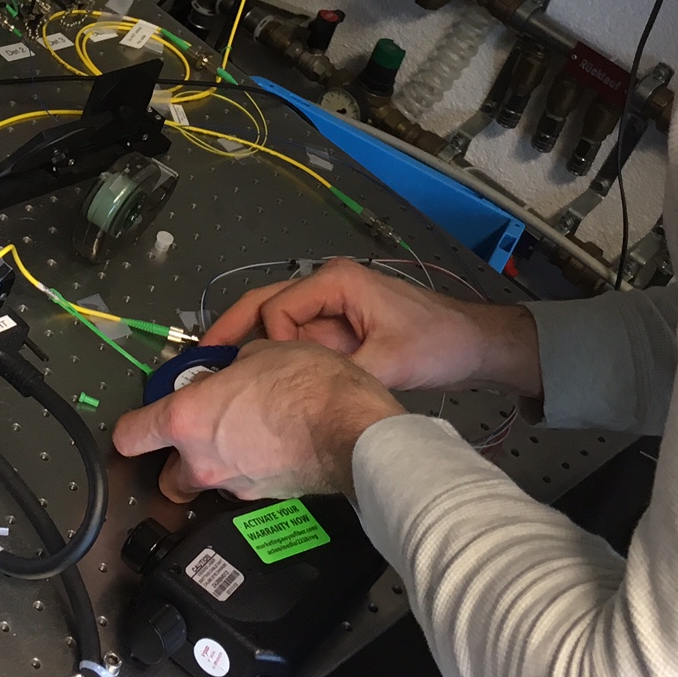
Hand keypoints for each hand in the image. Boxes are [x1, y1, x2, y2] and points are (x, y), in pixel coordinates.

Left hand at [111, 339, 403, 502]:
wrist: (351, 427)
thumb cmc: (304, 384)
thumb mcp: (259, 352)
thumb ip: (231, 368)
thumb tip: (233, 371)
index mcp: (187, 419)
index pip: (131, 436)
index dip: (131, 428)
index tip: (139, 422)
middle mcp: (202, 461)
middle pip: (167, 475)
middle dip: (178, 458)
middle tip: (198, 431)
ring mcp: (234, 485)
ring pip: (208, 482)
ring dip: (216, 464)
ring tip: (242, 434)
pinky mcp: (266, 499)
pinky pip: (244, 483)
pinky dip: (250, 468)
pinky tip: (272, 445)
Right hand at [202, 258, 540, 397]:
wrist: (477, 345)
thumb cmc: (437, 344)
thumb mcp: (388, 364)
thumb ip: (339, 376)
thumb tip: (293, 395)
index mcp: (335, 281)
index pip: (278, 308)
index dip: (271, 343)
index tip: (271, 374)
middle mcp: (327, 284)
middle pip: (264, 303)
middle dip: (232, 330)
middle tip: (200, 362)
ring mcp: (332, 304)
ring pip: (277, 321)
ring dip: (254, 345)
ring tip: (223, 376)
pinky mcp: (339, 324)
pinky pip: (297, 336)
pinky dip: (278, 354)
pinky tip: (261, 380)